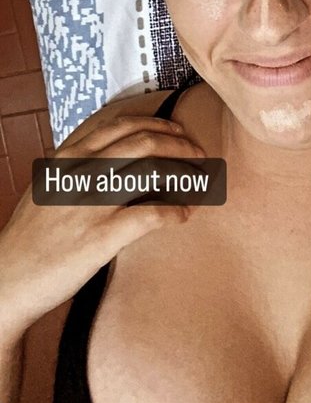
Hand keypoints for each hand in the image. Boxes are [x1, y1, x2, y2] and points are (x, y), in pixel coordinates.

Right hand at [0, 114, 204, 341]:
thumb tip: (117, 155)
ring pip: (152, 170)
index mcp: (68, 156)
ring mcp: (91, 201)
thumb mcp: (49, 185)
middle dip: (180, 145)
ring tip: (199, 182)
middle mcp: (80, 171)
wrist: (7, 279)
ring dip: (185, 173)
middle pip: (143, 141)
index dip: (156, 124)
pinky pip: (152, 215)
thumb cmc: (31, 235)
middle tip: (198, 154)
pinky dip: (176, 212)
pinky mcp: (101, 235)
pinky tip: (185, 215)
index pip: (121, 124)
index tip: (177, 132)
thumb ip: (78, 165)